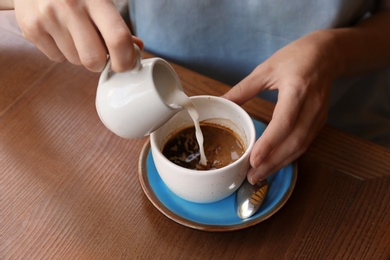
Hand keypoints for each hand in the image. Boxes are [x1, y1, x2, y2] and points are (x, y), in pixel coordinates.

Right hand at [13, 0, 142, 71]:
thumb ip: (117, 23)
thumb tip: (137, 49)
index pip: (117, 39)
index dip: (126, 59)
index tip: (127, 63)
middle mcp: (69, 6)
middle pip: (94, 59)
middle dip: (101, 62)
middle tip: (100, 50)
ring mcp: (47, 17)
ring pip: (76, 61)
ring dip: (81, 55)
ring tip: (76, 33)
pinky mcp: (31, 28)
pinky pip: (57, 58)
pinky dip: (63, 52)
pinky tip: (61, 33)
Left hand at [223, 31, 339, 183]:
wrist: (327, 54)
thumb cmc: (295, 57)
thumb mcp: (266, 68)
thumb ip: (243, 89)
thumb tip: (222, 102)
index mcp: (297, 89)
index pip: (284, 122)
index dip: (269, 144)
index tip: (254, 160)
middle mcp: (311, 106)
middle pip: (294, 141)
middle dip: (273, 162)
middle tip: (252, 177)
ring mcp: (318, 116)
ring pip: (300, 147)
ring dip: (280, 164)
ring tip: (260, 175)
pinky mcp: (320, 122)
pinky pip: (304, 143)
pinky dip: (289, 157)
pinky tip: (275, 164)